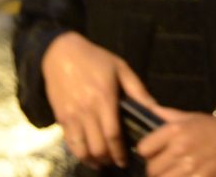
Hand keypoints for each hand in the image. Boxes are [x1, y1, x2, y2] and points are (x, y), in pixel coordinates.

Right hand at [40, 30, 156, 169]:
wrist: (61, 53)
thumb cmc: (95, 59)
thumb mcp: (120, 68)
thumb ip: (138, 90)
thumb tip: (155, 109)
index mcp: (104, 98)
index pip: (112, 134)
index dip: (120, 152)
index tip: (125, 160)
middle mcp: (87, 110)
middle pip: (98, 146)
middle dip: (108, 159)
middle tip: (116, 162)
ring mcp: (72, 116)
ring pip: (82, 149)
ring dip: (93, 160)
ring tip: (102, 162)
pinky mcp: (61, 118)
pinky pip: (70, 143)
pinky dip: (79, 153)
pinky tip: (87, 155)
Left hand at [133, 108, 215, 176]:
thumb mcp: (193, 116)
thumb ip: (168, 115)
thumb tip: (149, 110)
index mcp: (176, 131)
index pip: (143, 148)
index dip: (147, 152)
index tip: (153, 153)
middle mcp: (181, 150)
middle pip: (151, 170)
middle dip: (156, 169)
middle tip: (165, 167)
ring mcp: (192, 169)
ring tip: (175, 174)